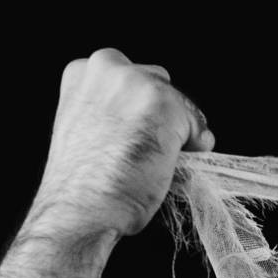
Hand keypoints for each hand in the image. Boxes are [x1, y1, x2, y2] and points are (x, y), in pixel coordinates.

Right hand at [27, 48, 214, 239]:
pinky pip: (196, 124)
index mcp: (82, 72)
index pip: (129, 78)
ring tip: (156, 163)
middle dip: (161, 115)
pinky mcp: (163, 102)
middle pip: (157, 83)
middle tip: (149, 152)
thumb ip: (110, 115)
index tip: (136, 134)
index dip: (139, 110)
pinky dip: (194, 146)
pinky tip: (170, 166)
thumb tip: (151, 125)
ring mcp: (136, 82)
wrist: (82, 210)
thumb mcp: (85, 132)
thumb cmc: (81, 186)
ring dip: (178, 131)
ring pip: (178, 103)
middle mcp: (107, 67)